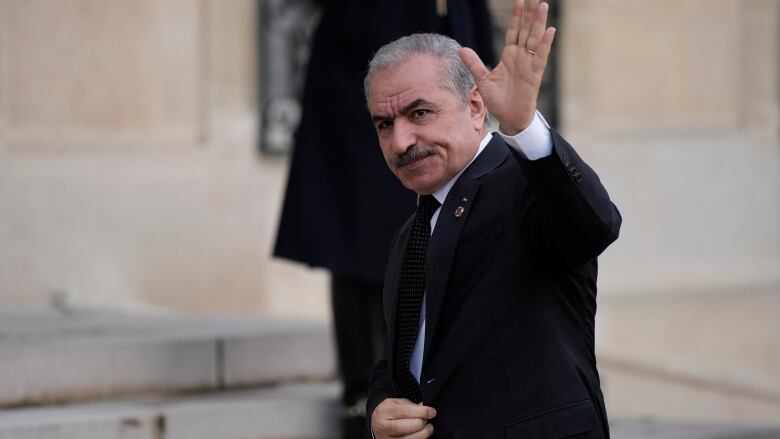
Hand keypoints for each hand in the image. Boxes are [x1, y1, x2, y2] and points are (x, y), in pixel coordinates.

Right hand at [371, 398, 435, 438]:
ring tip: (427, 428)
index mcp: (384, 412)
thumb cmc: (389, 412)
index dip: (422, 412)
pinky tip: (420, 435)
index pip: (406, 412)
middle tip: (426, 420)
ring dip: (424, 433)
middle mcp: (383, 427)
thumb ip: (410, 405)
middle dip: (423, 423)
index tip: (432, 412)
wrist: (376, 423)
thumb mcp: (396, 402)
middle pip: (410, 427)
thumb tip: (425, 409)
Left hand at [459, 0, 555, 134]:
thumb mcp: (482, 80)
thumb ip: (474, 64)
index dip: (516, 17)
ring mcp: (529, 64)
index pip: (514, 31)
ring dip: (538, 23)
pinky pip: (541, 56)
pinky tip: (550, 31)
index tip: (519, 1)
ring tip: (542, 6)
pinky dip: (545, 44)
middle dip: (529, 14)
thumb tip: (461, 49)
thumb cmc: (498, 100)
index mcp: (509, 56)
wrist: (509, 118)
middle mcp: (521, 57)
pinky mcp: (535, 74)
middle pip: (526, 30)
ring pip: (535, 39)